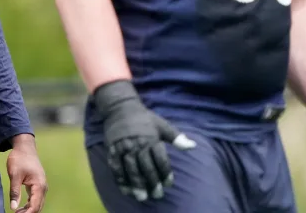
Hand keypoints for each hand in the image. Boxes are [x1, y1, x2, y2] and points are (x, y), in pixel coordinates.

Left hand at [6, 135, 47, 212]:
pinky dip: (30, 205)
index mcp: (39, 185)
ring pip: (38, 203)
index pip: (35, 205)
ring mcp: (41, 186)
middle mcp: (43, 187)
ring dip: (29, 210)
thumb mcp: (14, 175)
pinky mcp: (38, 185)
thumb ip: (14, 192)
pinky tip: (21, 208)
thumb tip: (13, 207)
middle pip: (38, 206)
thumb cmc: (19, 159)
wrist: (25, 147)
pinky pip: (36, 198)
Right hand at [94, 80, 195, 201]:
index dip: (165, 173)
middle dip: (152, 182)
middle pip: (146, 167)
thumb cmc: (144, 118)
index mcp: (151, 139)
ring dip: (136, 184)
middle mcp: (137, 144)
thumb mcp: (162, 124)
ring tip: (142, 197)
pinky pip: (116, 167)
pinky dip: (120, 179)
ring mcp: (124, 148)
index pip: (160, 160)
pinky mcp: (112, 150)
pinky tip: (126, 190)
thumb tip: (193, 146)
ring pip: (131, 169)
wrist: (120, 107)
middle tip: (157, 195)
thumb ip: (176, 137)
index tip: (168, 184)